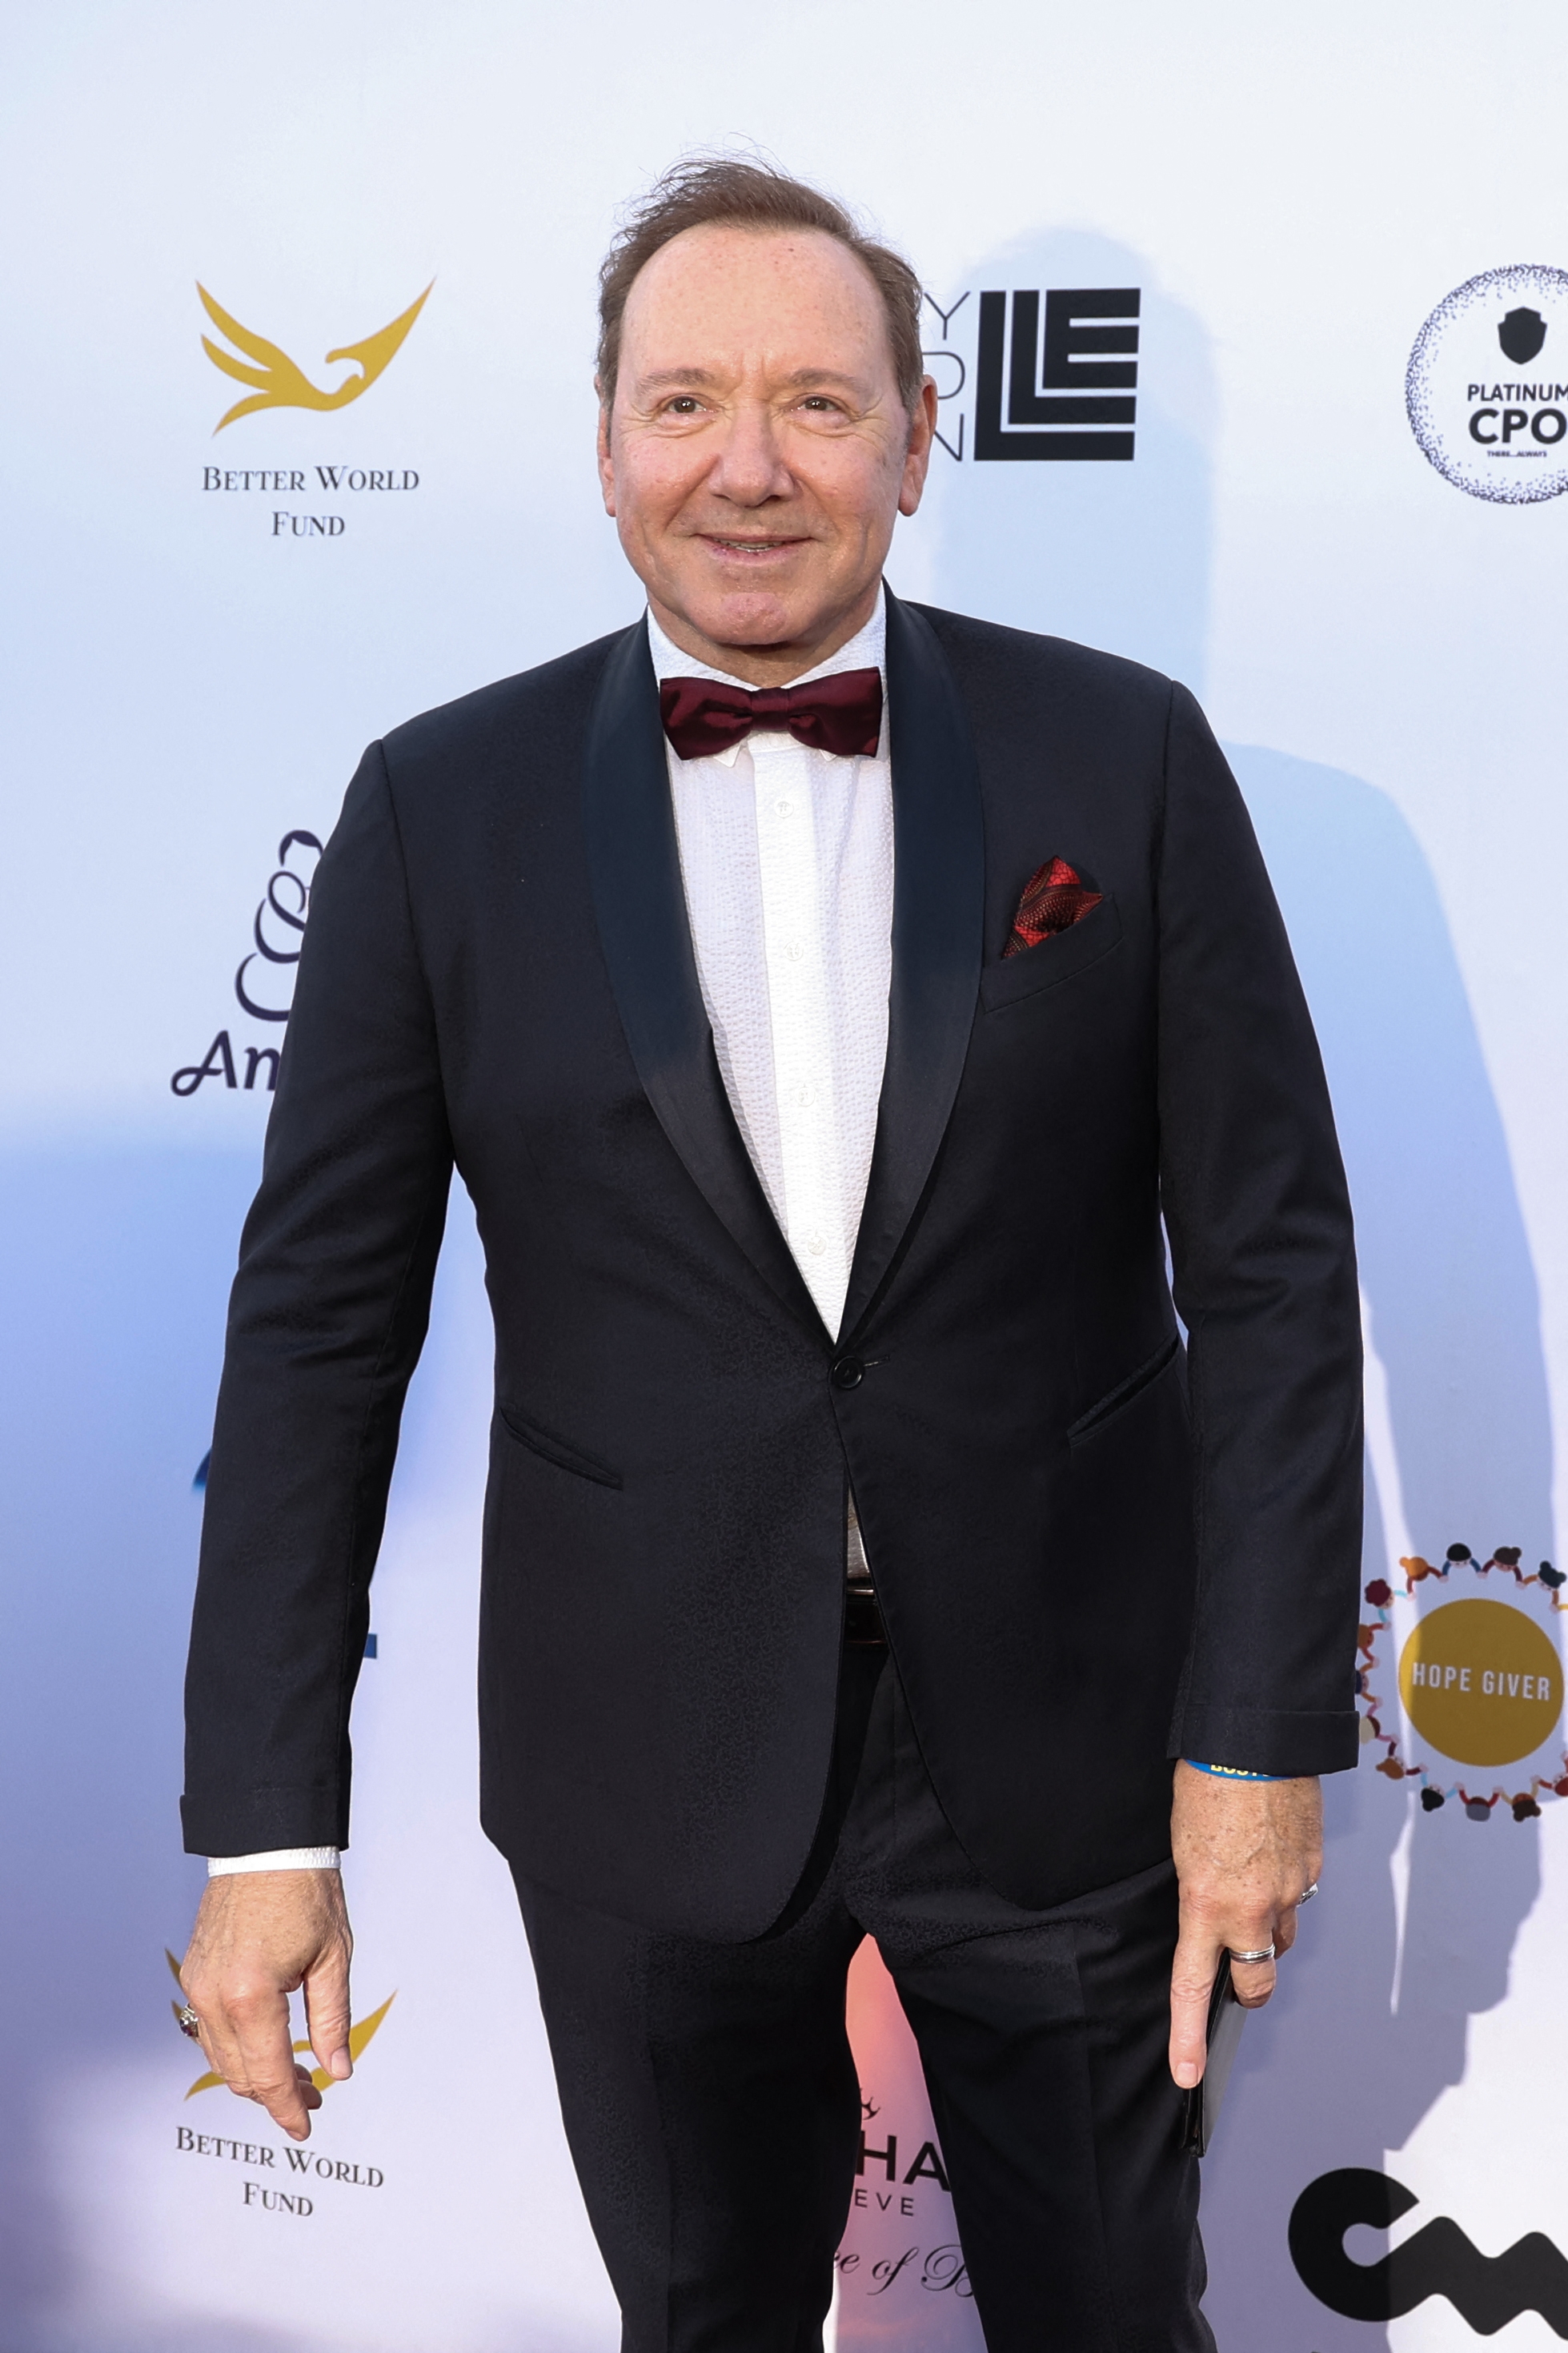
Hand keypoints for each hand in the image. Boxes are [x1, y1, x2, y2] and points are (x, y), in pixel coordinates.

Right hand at [179, 1868, 352, 2140]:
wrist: (265, 1844)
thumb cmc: (305, 1893)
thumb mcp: (333, 1958)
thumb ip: (332, 2020)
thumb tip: (338, 2070)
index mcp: (251, 1997)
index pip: (268, 2074)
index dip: (288, 2107)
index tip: (305, 2127)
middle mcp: (213, 1998)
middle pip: (239, 2074)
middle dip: (275, 2095)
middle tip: (313, 2097)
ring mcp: (196, 1986)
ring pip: (219, 2057)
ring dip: (253, 2075)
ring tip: (295, 2076)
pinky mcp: (192, 1973)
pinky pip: (207, 2030)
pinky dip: (234, 2050)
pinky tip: (265, 2047)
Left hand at [1168, 1763, 1320, 2089]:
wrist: (1256, 1741)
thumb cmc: (1207, 1782)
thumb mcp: (1181, 1845)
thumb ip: (1199, 1891)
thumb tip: (1213, 1907)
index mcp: (1205, 1905)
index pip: (1194, 1986)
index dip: (1188, 2036)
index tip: (1188, 2073)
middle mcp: (1253, 1909)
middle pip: (1256, 1981)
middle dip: (1246, 1987)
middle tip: (1236, 1977)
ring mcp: (1290, 1892)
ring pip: (1282, 1938)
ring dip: (1268, 1931)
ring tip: (1249, 1889)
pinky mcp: (1315, 1869)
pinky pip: (1300, 1896)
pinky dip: (1286, 1889)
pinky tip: (1271, 1856)